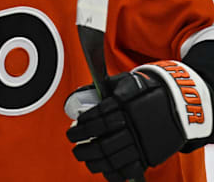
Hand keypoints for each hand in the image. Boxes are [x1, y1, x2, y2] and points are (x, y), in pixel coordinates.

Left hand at [65, 61, 212, 181]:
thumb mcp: (126, 81)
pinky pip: (128, 168)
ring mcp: (141, 142)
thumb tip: (81, 93)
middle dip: (82, 145)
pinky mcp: (149, 155)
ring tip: (83, 157)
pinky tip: (102, 169)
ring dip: (93, 160)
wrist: (180, 104)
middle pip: (100, 142)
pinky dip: (113, 172)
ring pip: (111, 157)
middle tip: (73, 143)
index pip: (95, 120)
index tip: (73, 128)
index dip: (81, 126)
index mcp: (124, 106)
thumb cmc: (148, 91)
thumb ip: (105, 87)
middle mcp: (131, 126)